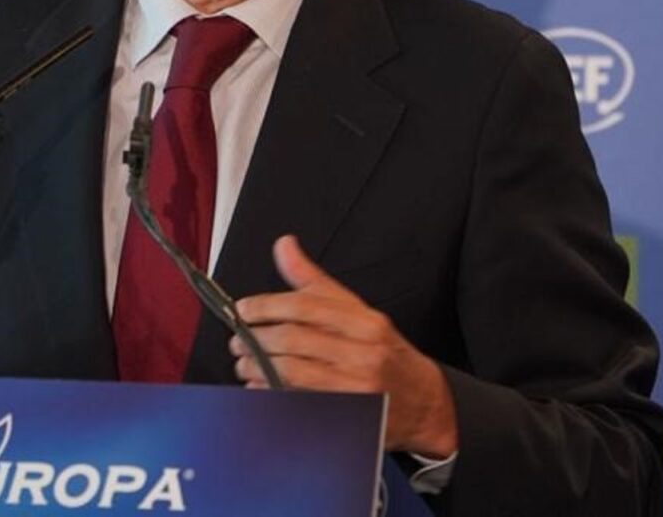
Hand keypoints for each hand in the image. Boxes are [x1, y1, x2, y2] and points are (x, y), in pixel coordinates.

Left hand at [232, 235, 457, 456]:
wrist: (423, 402)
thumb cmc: (386, 353)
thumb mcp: (357, 311)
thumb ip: (315, 282)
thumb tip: (285, 246)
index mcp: (365, 321)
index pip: (306, 306)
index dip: (267, 306)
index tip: (244, 310)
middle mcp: (364, 352)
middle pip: (294, 339)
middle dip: (256, 339)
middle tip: (239, 340)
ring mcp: (356, 387)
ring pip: (291, 372)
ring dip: (258, 368)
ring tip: (244, 364)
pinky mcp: (346, 415)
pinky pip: (297, 402)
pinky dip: (271, 394)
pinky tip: (259, 388)